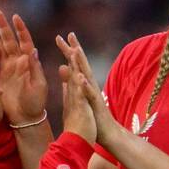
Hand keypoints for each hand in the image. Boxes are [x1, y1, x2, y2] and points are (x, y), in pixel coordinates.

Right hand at [0, 9, 47, 125]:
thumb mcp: (38, 85)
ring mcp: (7, 69)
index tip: (14, 16)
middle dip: (3, 26)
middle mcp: (17, 62)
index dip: (20, 29)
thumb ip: (33, 68)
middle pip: (9, 40)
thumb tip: (30, 51)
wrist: (26, 119)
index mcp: (29, 62)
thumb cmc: (36, 103)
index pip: (25, 41)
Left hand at [55, 30, 121, 147]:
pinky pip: (90, 94)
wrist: (107, 133)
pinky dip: (85, 86)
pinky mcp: (96, 105)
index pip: (75, 65)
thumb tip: (62, 69)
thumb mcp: (79, 97)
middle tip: (69, 34)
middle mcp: (90, 86)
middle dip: (75, 49)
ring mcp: (94, 94)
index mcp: (84, 85)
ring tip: (76, 50)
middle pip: (81, 65)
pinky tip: (81, 77)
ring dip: (82, 63)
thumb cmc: (94, 117)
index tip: (60, 38)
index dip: (68, 51)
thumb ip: (71, 83)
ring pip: (87, 75)